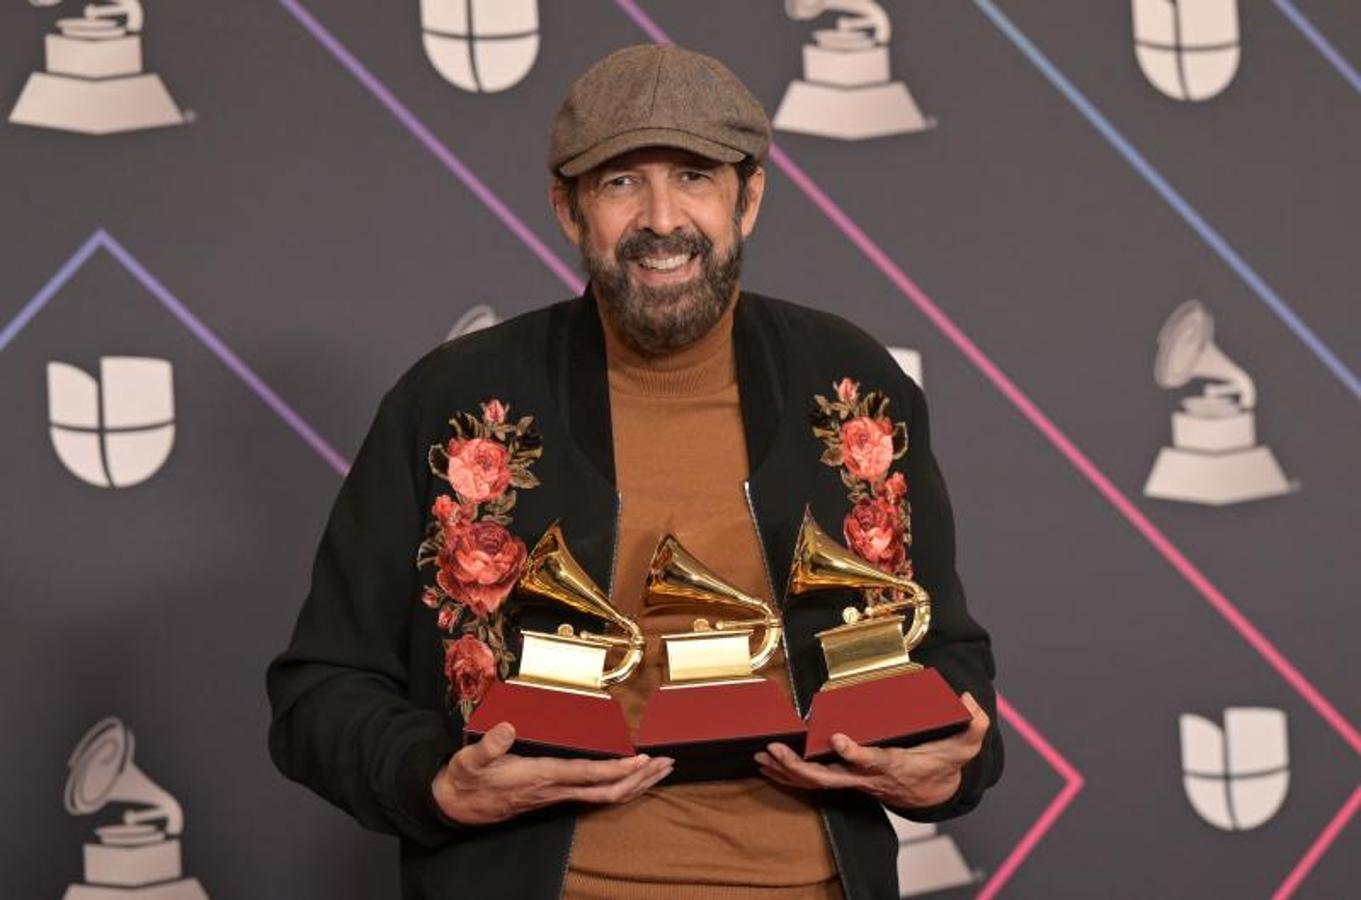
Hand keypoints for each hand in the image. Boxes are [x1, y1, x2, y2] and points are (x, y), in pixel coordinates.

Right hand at [431, 722, 672, 824]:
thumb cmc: (466, 780)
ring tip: (660, 770)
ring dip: (635, 784)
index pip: (587, 775)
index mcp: (540, 776)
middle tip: (667, 763)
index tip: (640, 760)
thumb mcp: (470, 760)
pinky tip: (630, 780)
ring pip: (605, 796)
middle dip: (640, 779)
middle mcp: (555, 789)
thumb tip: (508, 728)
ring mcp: (557, 795)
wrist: (456, 805)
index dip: (616, 770)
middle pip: (608, 791)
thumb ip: (490, 745)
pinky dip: (618, 786)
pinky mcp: (555, 795)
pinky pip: (595, 794)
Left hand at [755, 692, 989, 809]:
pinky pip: (814, 783)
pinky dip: (789, 776)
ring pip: (816, 783)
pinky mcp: (847, 781)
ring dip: (787, 772)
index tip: (839, 739)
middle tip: (776, 750)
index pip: (873, 761)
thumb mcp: (966, 745)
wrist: (935, 792)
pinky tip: (769, 766)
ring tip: (762, 756)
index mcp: (894, 765)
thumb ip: (974, 724)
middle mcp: (869, 776)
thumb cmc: (944, 764)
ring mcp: (855, 781)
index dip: (855, 753)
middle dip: (800, 767)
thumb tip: (970, 701)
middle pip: (830, 778)